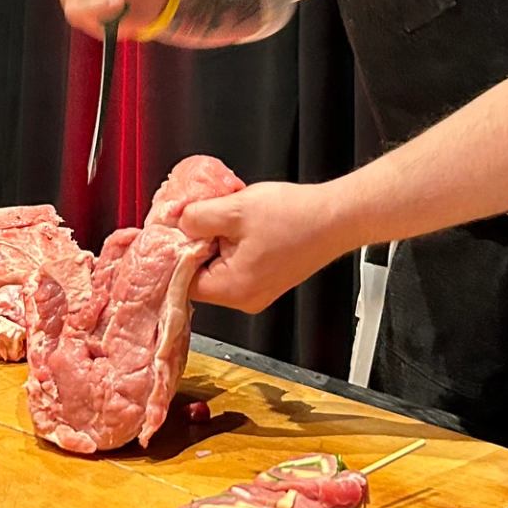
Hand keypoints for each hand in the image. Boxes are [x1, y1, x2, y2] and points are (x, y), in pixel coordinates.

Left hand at [177, 181, 349, 312]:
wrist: (337, 216)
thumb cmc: (296, 216)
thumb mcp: (234, 209)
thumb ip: (195, 217)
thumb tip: (175, 221)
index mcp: (233, 289)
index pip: (181, 282)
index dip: (174, 253)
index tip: (171, 232)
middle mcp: (245, 298)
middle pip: (199, 275)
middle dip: (196, 243)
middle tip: (199, 216)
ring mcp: (258, 291)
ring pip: (217, 267)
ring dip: (215, 241)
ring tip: (225, 216)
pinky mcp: (268, 279)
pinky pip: (236, 264)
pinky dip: (232, 244)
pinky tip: (241, 223)